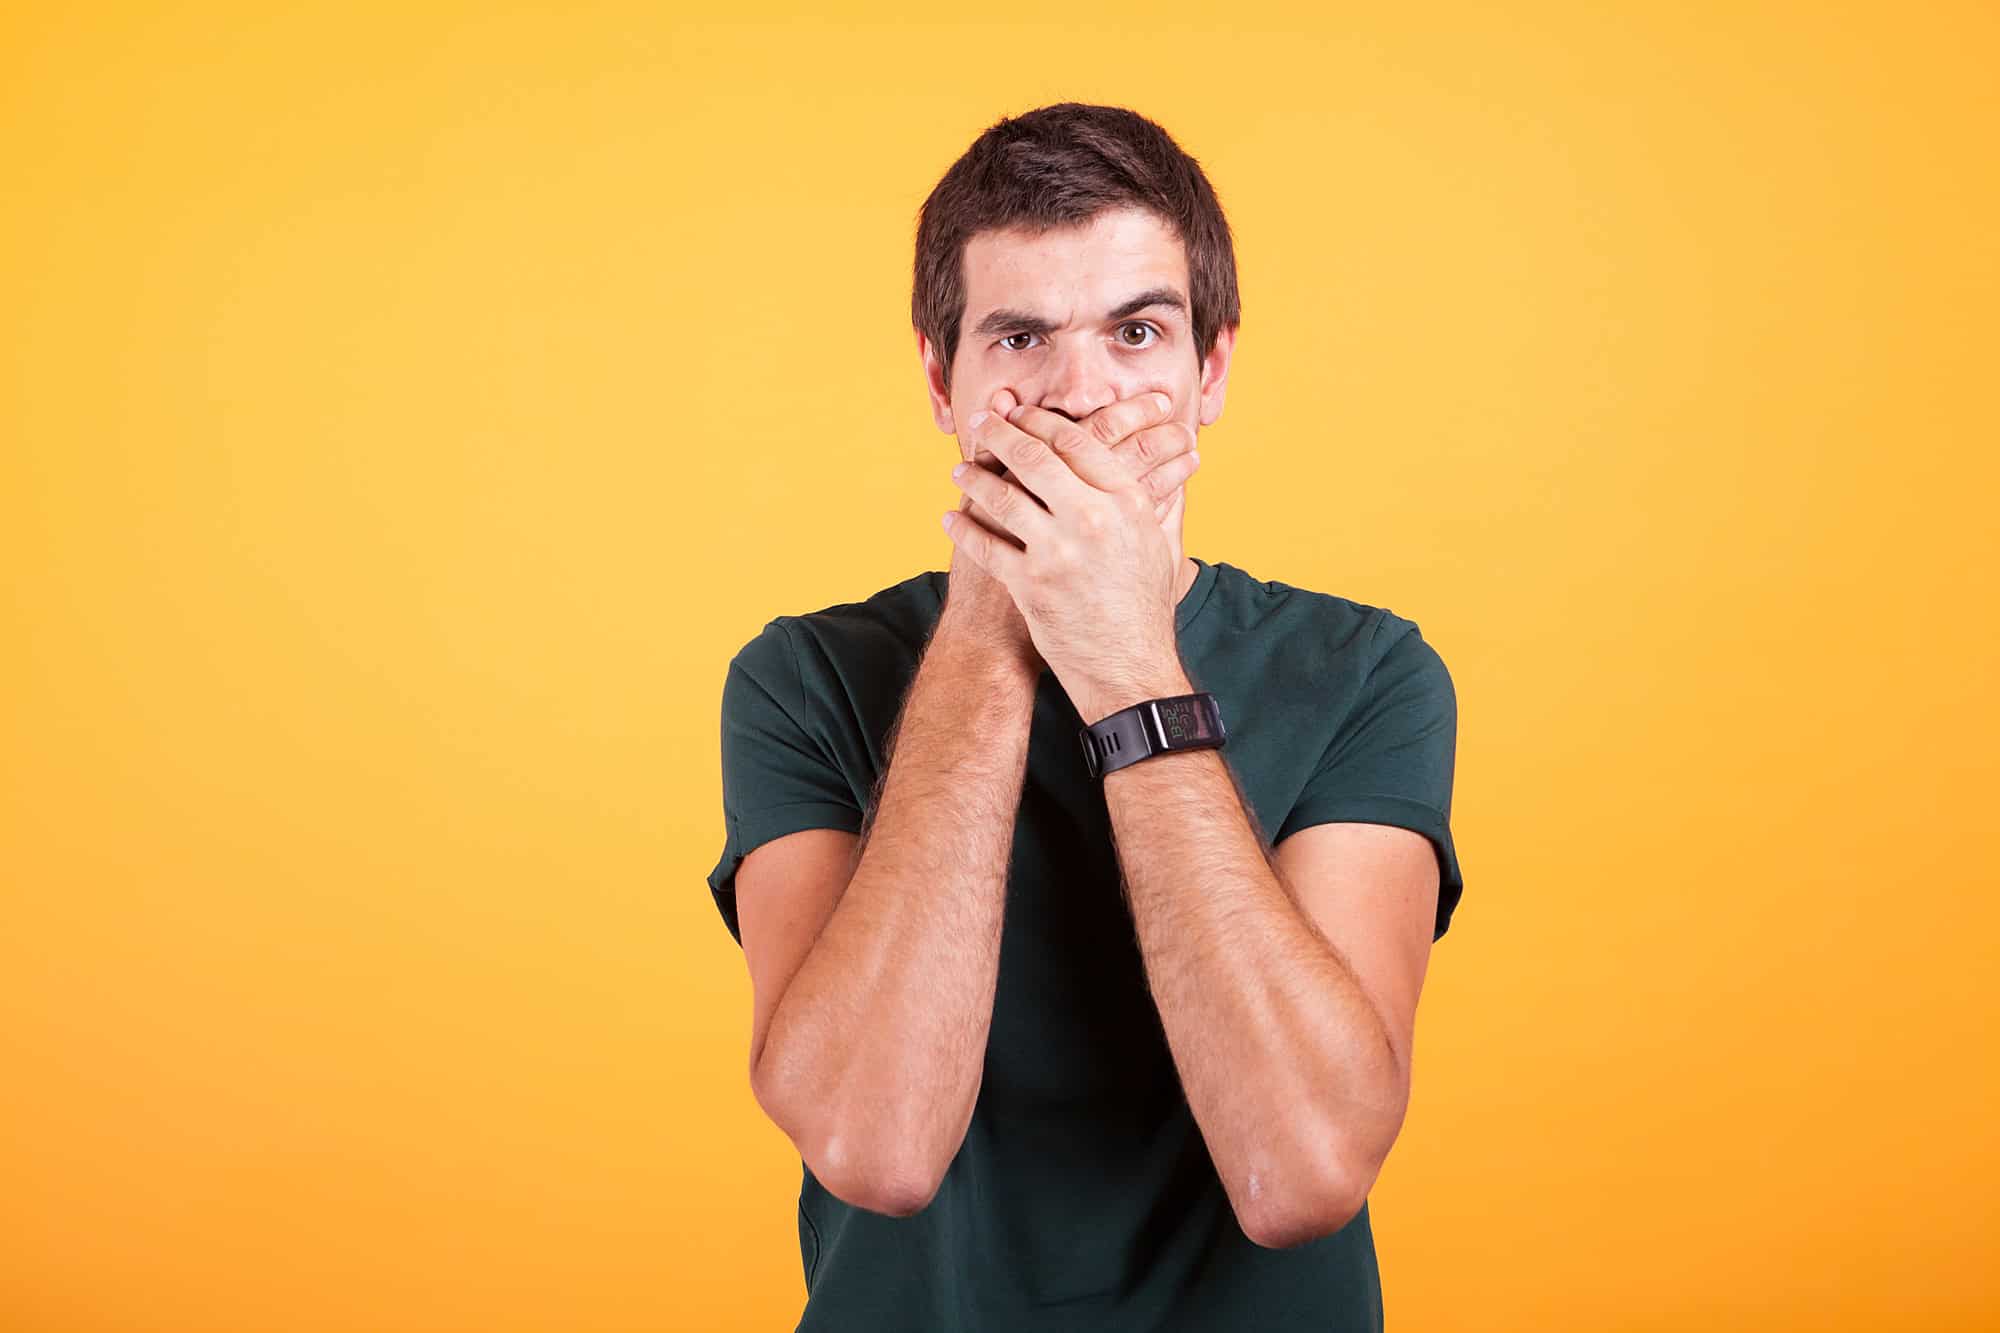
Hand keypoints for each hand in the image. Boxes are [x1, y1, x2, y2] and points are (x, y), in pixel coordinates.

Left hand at [942, 389, 1199, 720]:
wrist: (1130, 669)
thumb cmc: (1146, 607)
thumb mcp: (1161, 544)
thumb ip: (1158, 498)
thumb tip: (1178, 460)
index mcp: (1126, 500)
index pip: (1075, 441)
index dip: (1040, 421)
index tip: (1019, 412)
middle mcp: (1092, 518)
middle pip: (1033, 457)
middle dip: (999, 433)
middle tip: (980, 422)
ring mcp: (1058, 551)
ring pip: (1002, 496)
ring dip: (975, 477)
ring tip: (960, 470)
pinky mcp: (1030, 584)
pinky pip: (985, 545)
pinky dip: (964, 528)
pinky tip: (952, 518)